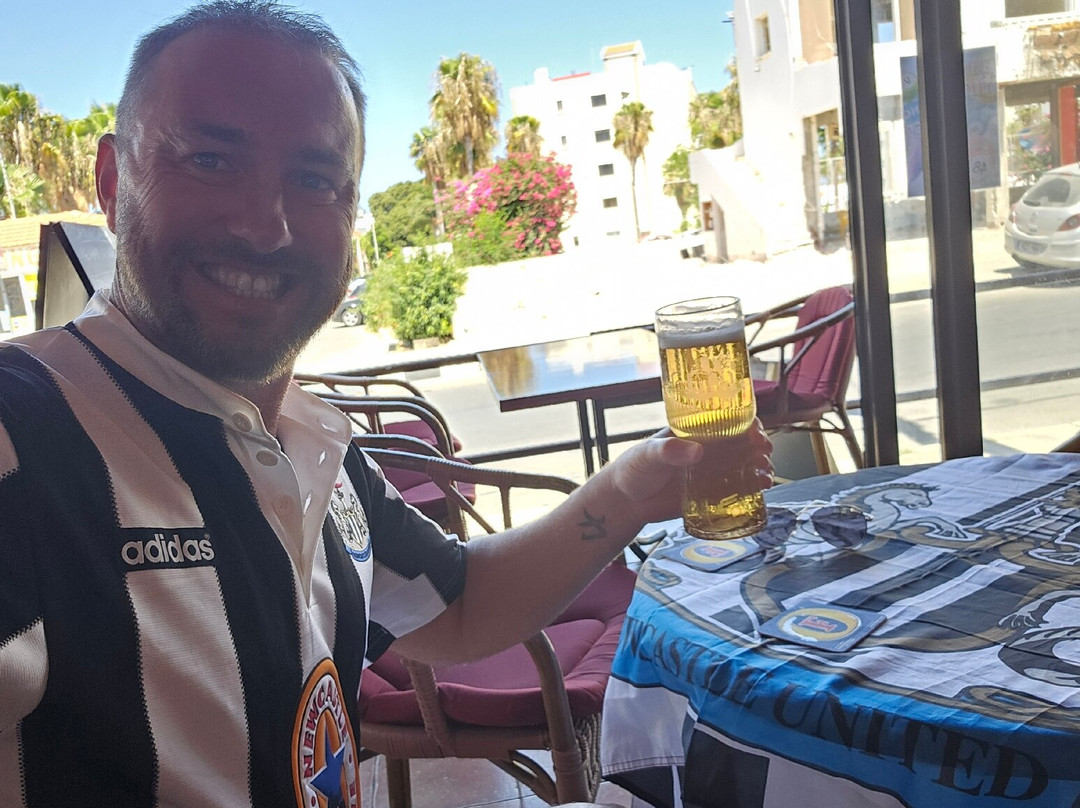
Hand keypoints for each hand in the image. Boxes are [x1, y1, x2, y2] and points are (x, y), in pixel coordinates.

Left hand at [609, 420, 773, 524]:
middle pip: (743, 442)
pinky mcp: (711, 493)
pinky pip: (738, 489)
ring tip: (764, 475)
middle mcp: (708, 449)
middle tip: (763, 453)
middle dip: (760, 446)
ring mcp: (711, 471)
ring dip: (761, 466)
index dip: (747, 423)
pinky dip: (754, 488)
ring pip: (745, 465)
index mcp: (695, 432)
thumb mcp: (648, 454)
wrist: (626, 501)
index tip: (755, 432)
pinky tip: (761, 489)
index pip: (728, 420)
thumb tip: (696, 451)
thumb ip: (668, 451)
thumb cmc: (633, 469)